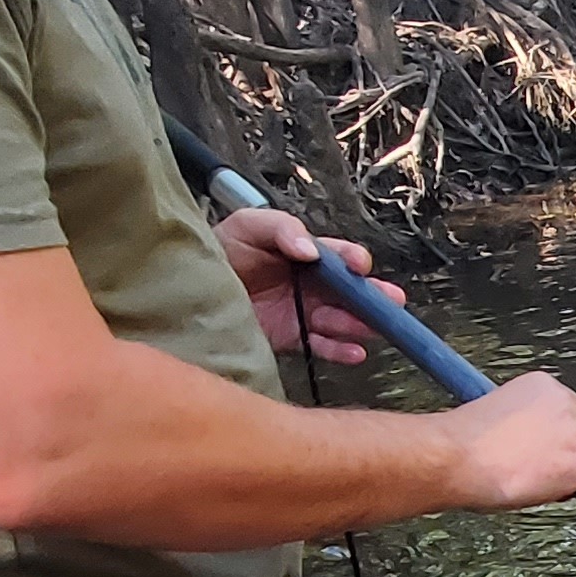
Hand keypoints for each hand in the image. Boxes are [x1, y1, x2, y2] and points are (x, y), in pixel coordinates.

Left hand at [223, 206, 392, 366]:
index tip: (359, 266)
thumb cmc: (217, 250)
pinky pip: (321, 345)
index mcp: (302, 252)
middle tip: (390, 301)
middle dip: (372, 296)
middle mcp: (306, 282)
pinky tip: (355, 351)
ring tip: (373, 328)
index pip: (336, 256)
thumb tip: (310, 249)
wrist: (185, 288)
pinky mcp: (289, 336)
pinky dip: (340, 350)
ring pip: (340, 319)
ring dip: (359, 324)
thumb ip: (282, 229)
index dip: (351, 259)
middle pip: (347, 290)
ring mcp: (300, 311)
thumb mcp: (248, 225)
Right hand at [442, 372, 575, 508]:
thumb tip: (538, 449)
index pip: (573, 410)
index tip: (563, 451)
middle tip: (564, 474)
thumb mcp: (499, 420)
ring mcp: (574, 427)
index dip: (572, 436)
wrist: (453, 458)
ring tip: (566, 485)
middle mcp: (563, 399)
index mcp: (541, 386)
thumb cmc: (462, 448)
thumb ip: (528, 427)